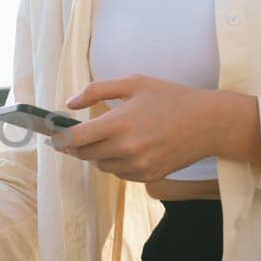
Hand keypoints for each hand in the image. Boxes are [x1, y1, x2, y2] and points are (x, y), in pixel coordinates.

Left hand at [53, 74, 260, 181]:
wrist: (209, 123)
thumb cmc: (170, 98)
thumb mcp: (134, 83)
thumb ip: (97, 90)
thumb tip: (69, 104)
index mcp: (119, 123)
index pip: (75, 139)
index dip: (59, 138)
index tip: (52, 136)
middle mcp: (126, 149)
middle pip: (84, 155)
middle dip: (76, 146)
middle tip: (74, 136)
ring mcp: (138, 166)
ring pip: (101, 166)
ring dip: (96, 155)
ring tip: (106, 139)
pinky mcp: (148, 176)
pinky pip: (119, 174)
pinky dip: (115, 163)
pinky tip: (125, 148)